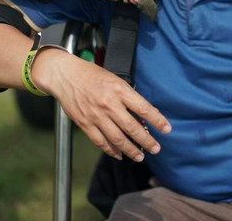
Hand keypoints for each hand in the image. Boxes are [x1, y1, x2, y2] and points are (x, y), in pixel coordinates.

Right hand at [32, 48, 170, 160]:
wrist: (65, 75)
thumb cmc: (92, 75)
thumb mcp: (115, 79)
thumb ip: (129, 96)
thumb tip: (145, 113)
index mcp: (119, 90)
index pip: (143, 108)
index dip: (157, 120)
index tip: (167, 129)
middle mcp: (109, 104)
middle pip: (133, 128)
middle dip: (147, 141)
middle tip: (156, 148)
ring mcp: (96, 116)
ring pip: (118, 139)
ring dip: (131, 150)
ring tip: (141, 156)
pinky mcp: (85, 124)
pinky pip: (101, 142)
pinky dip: (111, 151)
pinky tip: (119, 154)